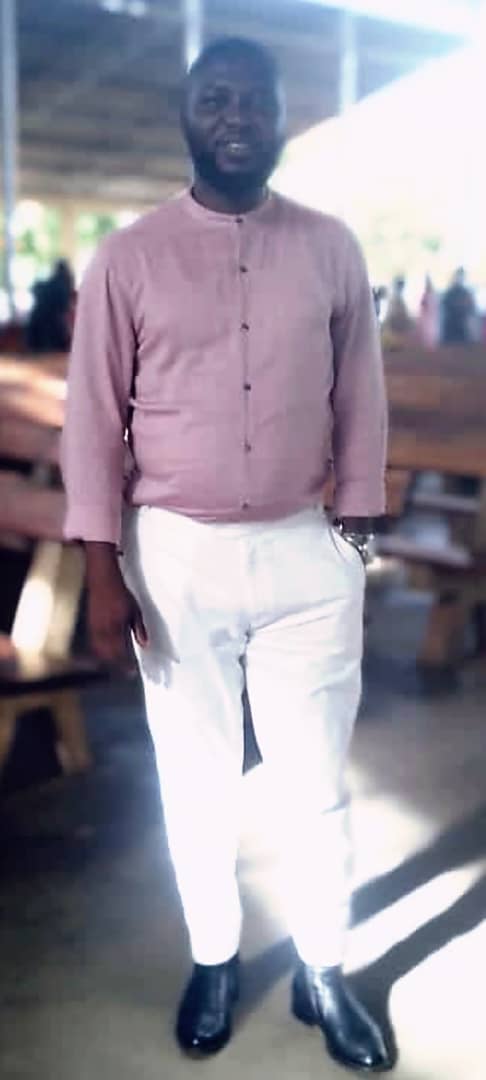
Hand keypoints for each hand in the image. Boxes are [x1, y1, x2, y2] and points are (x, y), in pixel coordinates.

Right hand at [85, 544, 147, 668]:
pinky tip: (106, 652)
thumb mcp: (135, 610)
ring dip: (108, 660)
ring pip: (99, 651)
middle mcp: (103, 630)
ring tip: (116, 664)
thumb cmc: (120, 593)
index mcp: (115, 627)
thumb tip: (144, 644)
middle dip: (116, 665)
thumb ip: (139, 629)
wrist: (102, 580)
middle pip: (108, 655)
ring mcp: (94, 628)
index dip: (126, 664)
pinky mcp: (90, 625)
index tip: (131, 671)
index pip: (120, 652)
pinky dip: (100, 652)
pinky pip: (94, 644)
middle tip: (125, 670)